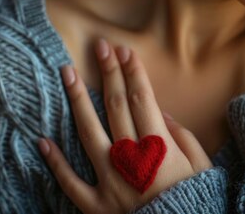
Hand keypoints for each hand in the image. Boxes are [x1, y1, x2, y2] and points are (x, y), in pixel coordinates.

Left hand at [38, 39, 212, 213]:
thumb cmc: (193, 200)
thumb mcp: (201, 166)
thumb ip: (182, 136)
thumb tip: (160, 111)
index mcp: (159, 148)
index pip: (141, 99)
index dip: (132, 72)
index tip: (124, 51)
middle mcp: (131, 159)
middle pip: (115, 106)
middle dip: (108, 73)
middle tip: (100, 47)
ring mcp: (110, 181)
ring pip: (88, 133)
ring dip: (77, 99)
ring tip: (68, 72)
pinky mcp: (96, 206)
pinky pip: (70, 181)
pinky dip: (55, 161)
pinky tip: (43, 140)